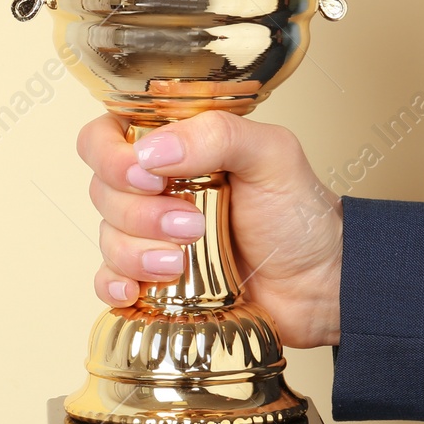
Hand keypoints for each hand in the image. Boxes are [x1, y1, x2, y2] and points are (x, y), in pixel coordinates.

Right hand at [76, 111, 343, 348]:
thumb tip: (150, 152)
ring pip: (106, 238)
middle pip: (101, 191)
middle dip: (140, 213)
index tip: (149, 177)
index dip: (111, 157)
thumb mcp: (272, 155)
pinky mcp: (151, 282)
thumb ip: (216, 134)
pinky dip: (115, 284)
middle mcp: (153, 190)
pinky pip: (107, 280)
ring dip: (138, 253)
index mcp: (174, 148)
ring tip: (182, 262)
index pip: (104, 137)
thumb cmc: (300, 215)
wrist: (321, 285)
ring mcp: (149, 237)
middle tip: (192, 225)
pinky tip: (138, 289)